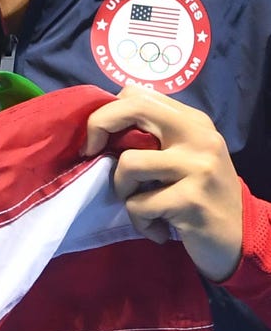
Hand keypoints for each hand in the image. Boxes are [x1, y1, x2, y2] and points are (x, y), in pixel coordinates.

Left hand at [84, 87, 247, 281]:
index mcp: (193, 121)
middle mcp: (199, 136)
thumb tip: (101, 127)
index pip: (137, 94)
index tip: (95, 139)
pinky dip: (139, 221)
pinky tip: (157, 227)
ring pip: (128, 163)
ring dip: (123, 191)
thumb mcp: (182, 157)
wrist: (239, 237)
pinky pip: (138, 204)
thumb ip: (152, 136)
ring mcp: (198, 166)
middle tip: (92, 154)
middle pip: (134, 108)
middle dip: (98, 127)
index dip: (106, 112)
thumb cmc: (199, 196)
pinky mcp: (192, 198)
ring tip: (143, 206)